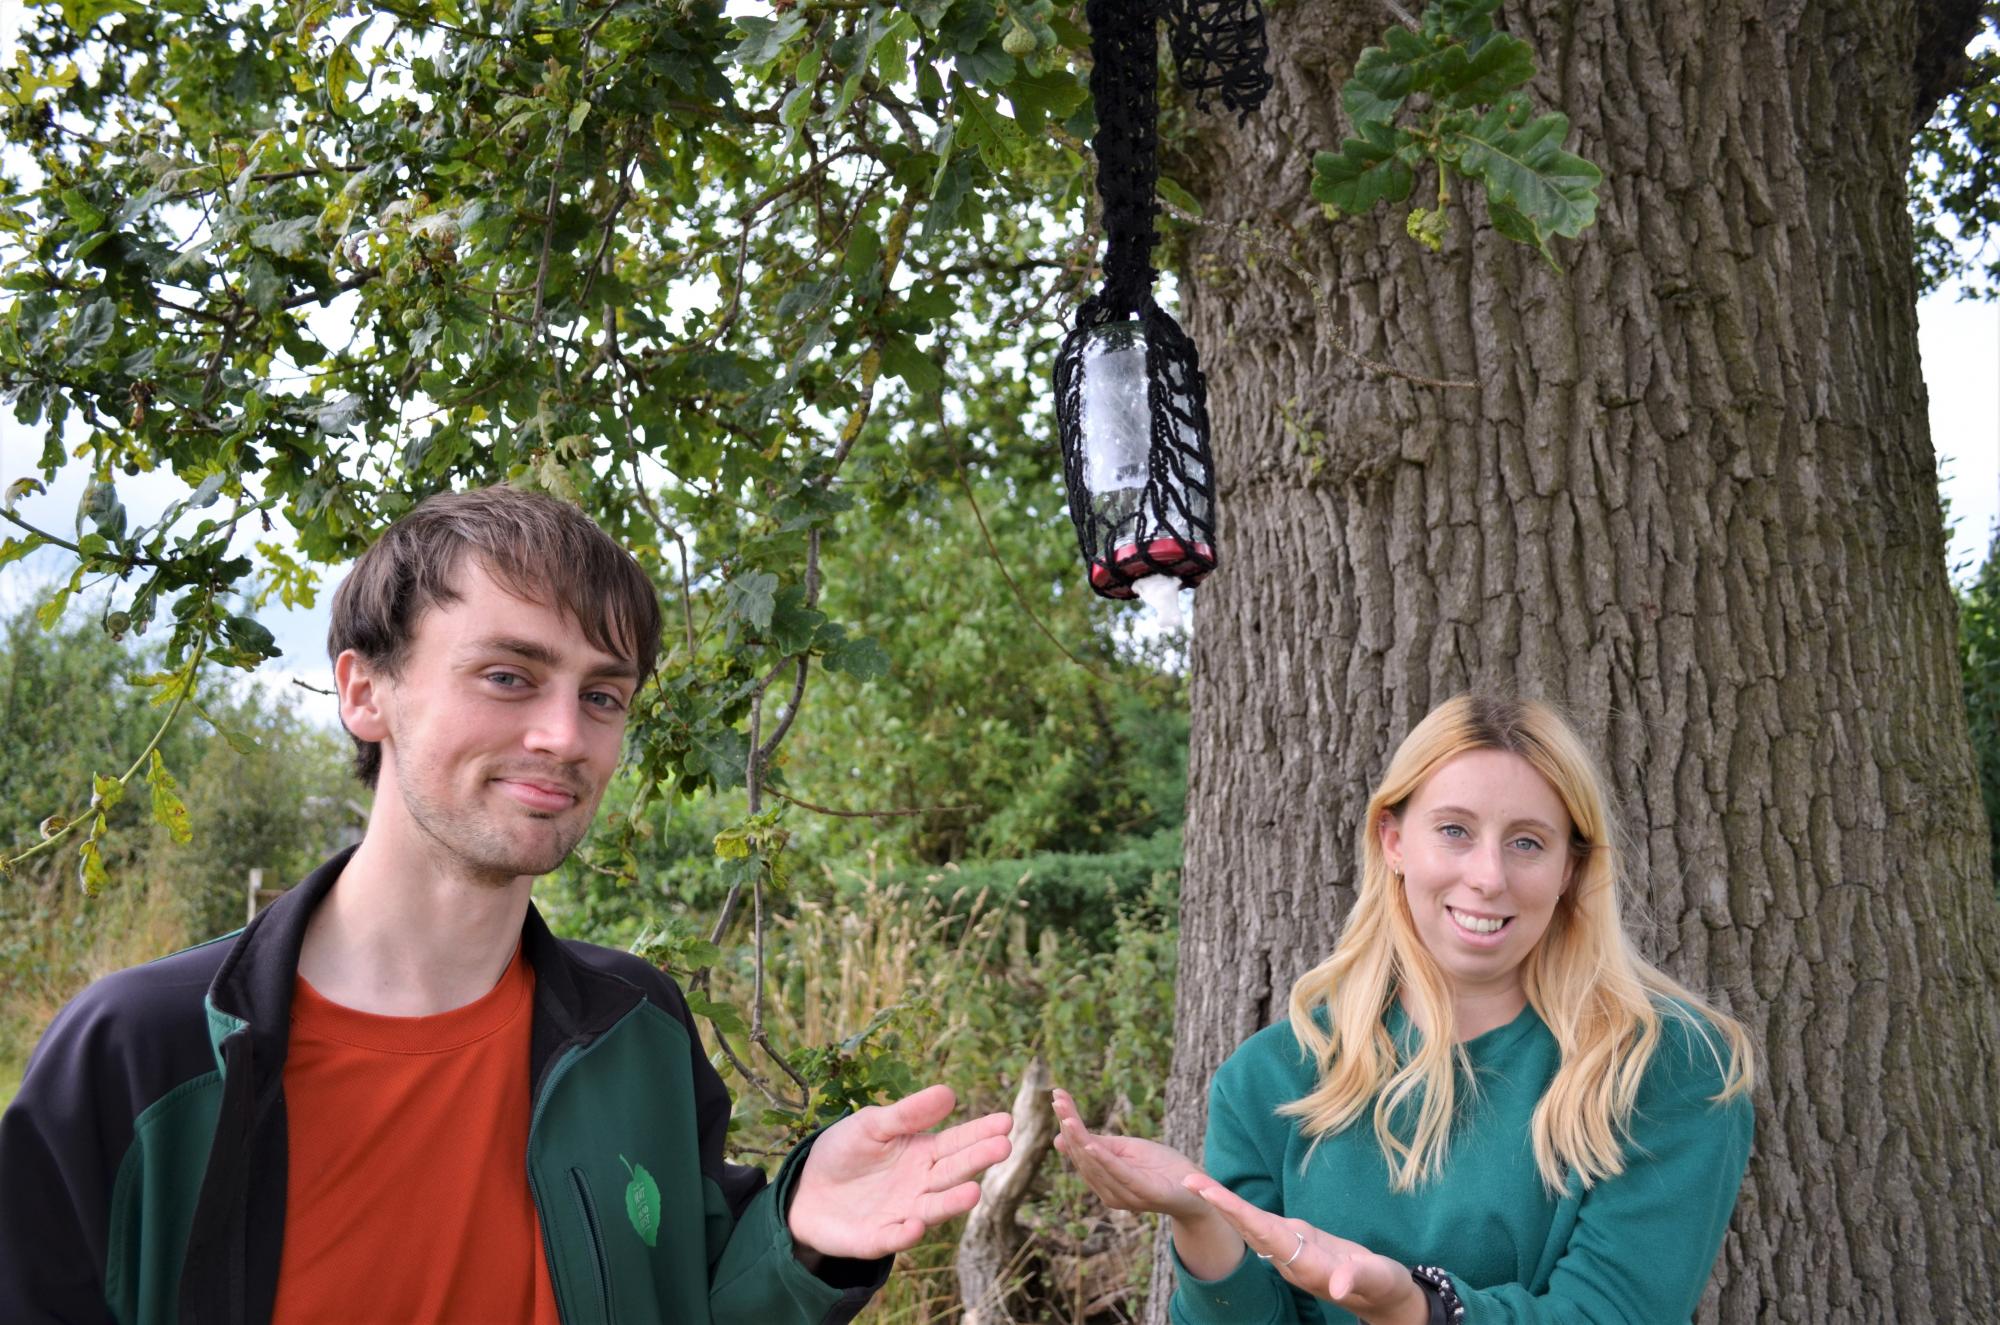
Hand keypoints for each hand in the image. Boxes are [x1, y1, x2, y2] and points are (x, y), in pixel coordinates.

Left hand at [787, 1084, 1011, 1260]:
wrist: (806, 1189)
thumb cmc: (845, 1152)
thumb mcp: (872, 1125)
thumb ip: (906, 1114)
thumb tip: (949, 1092)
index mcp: (923, 1154)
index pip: (957, 1142)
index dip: (981, 1133)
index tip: (1006, 1122)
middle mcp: (921, 1185)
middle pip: (953, 1172)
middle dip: (977, 1160)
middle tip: (1002, 1146)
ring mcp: (903, 1213)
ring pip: (933, 1209)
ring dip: (952, 1203)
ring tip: (973, 1192)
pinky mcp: (878, 1238)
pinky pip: (895, 1238)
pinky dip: (907, 1234)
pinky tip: (916, 1225)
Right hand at [1050, 1087, 1206, 1220]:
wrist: (1197, 1190)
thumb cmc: (1161, 1169)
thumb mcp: (1127, 1149)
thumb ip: (1097, 1145)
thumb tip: (1058, 1138)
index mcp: (1103, 1180)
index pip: (1079, 1149)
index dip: (1067, 1123)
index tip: (1057, 1096)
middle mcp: (1108, 1191)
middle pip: (1083, 1155)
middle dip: (1069, 1126)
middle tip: (1057, 1099)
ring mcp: (1124, 1195)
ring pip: (1095, 1164)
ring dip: (1079, 1139)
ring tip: (1067, 1117)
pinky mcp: (1143, 1193)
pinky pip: (1119, 1175)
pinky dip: (1103, 1160)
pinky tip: (1090, 1145)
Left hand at [1183, 1175, 1428, 1324]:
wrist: (1386, 1298)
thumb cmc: (1384, 1286)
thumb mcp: (1377, 1279)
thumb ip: (1357, 1278)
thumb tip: (1337, 1285)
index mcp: (1306, 1264)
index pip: (1265, 1234)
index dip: (1239, 1213)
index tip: (1213, 1196)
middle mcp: (1291, 1260)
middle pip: (1249, 1228)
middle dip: (1220, 1204)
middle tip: (1188, 1181)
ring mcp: (1292, 1252)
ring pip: (1252, 1226)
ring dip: (1225, 1205)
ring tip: (1196, 1184)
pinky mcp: (1298, 1243)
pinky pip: (1262, 1225)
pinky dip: (1241, 1209)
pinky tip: (1223, 1200)